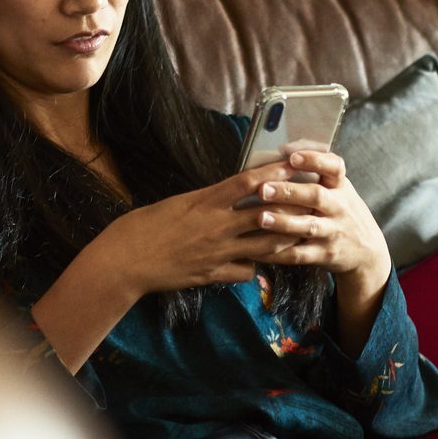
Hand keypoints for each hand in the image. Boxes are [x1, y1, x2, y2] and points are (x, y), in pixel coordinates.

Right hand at [96, 168, 301, 300]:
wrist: (124, 262)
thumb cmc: (141, 227)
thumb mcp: (175, 204)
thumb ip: (204, 201)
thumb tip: (223, 195)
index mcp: (204, 203)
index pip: (247, 183)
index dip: (274, 173)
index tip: (293, 164)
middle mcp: (216, 227)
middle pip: (265, 215)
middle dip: (291, 207)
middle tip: (312, 200)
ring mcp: (217, 253)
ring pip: (264, 246)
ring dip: (284, 238)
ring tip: (301, 231)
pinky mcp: (212, 275)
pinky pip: (245, 271)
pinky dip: (254, 266)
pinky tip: (255, 263)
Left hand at [248, 142, 390, 299]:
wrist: (368, 251)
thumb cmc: (341, 211)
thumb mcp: (338, 189)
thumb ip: (316, 172)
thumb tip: (281, 148)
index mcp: (340, 186)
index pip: (334, 167)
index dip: (314, 160)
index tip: (293, 157)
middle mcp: (338, 207)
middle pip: (316, 197)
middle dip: (289, 192)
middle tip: (264, 189)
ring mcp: (332, 232)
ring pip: (308, 226)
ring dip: (283, 222)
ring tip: (261, 218)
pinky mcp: (324, 254)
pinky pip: (299, 254)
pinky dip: (277, 253)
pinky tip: (256, 249)